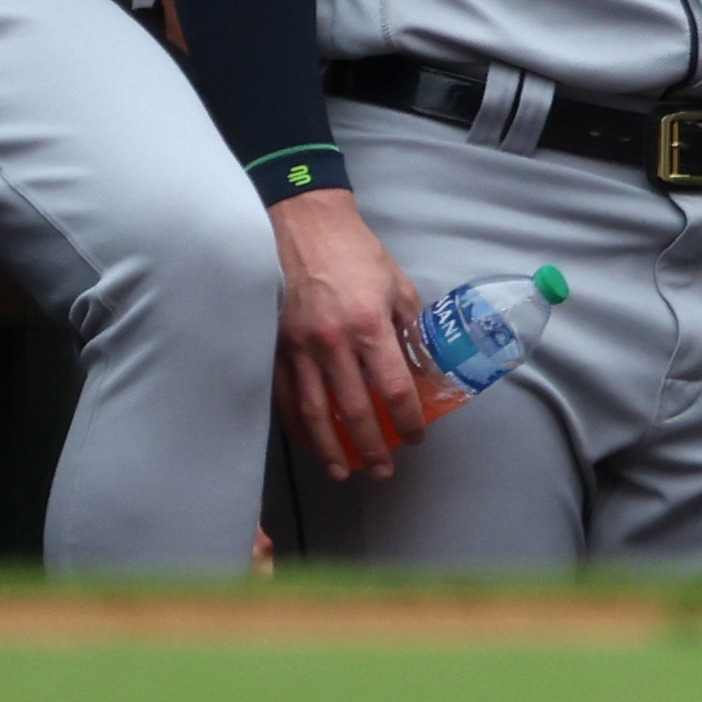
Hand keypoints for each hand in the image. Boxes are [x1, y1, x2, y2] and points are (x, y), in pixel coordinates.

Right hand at [268, 189, 432, 479]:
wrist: (305, 229)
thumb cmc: (357, 255)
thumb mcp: (398, 286)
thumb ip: (411, 330)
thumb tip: (426, 368)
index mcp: (368, 325)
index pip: (393, 387)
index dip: (407, 419)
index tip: (416, 436)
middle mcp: (331, 343)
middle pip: (353, 410)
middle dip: (371, 447)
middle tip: (384, 470)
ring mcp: (298, 349)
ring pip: (315, 413)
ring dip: (332, 449)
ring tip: (346, 472)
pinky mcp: (275, 349)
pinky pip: (286, 398)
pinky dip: (299, 427)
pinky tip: (312, 443)